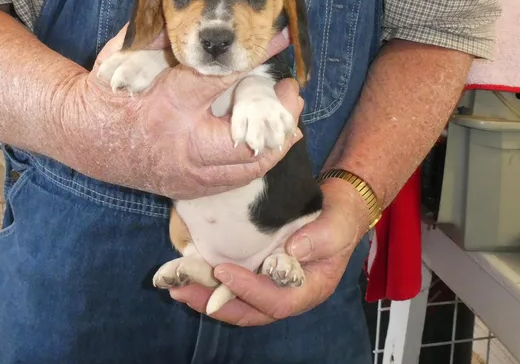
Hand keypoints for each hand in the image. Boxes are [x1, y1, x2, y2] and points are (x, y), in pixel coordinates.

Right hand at [58, 24, 304, 199]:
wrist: (83, 138)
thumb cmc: (107, 91)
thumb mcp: (126, 55)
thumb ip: (163, 37)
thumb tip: (198, 19)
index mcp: (166, 104)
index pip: (218, 79)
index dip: (253, 58)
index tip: (279, 40)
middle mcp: (180, 143)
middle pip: (243, 142)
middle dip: (276, 116)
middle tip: (290, 90)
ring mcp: (186, 171)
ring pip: (246, 168)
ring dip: (276, 142)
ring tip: (288, 117)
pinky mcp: (190, 187)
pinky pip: (235, 180)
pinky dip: (257, 161)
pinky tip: (271, 141)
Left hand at [168, 178, 371, 324]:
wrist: (338, 208)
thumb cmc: (341, 218)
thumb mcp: (337, 224)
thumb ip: (319, 238)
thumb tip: (292, 251)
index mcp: (309, 290)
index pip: (277, 302)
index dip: (249, 291)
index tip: (223, 271)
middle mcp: (287, 293)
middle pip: (250, 311)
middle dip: (216, 304)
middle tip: (184, 291)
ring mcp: (272, 284)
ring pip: (237, 301)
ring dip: (207, 296)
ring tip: (178, 286)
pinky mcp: (260, 270)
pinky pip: (234, 284)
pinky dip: (213, 281)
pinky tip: (191, 271)